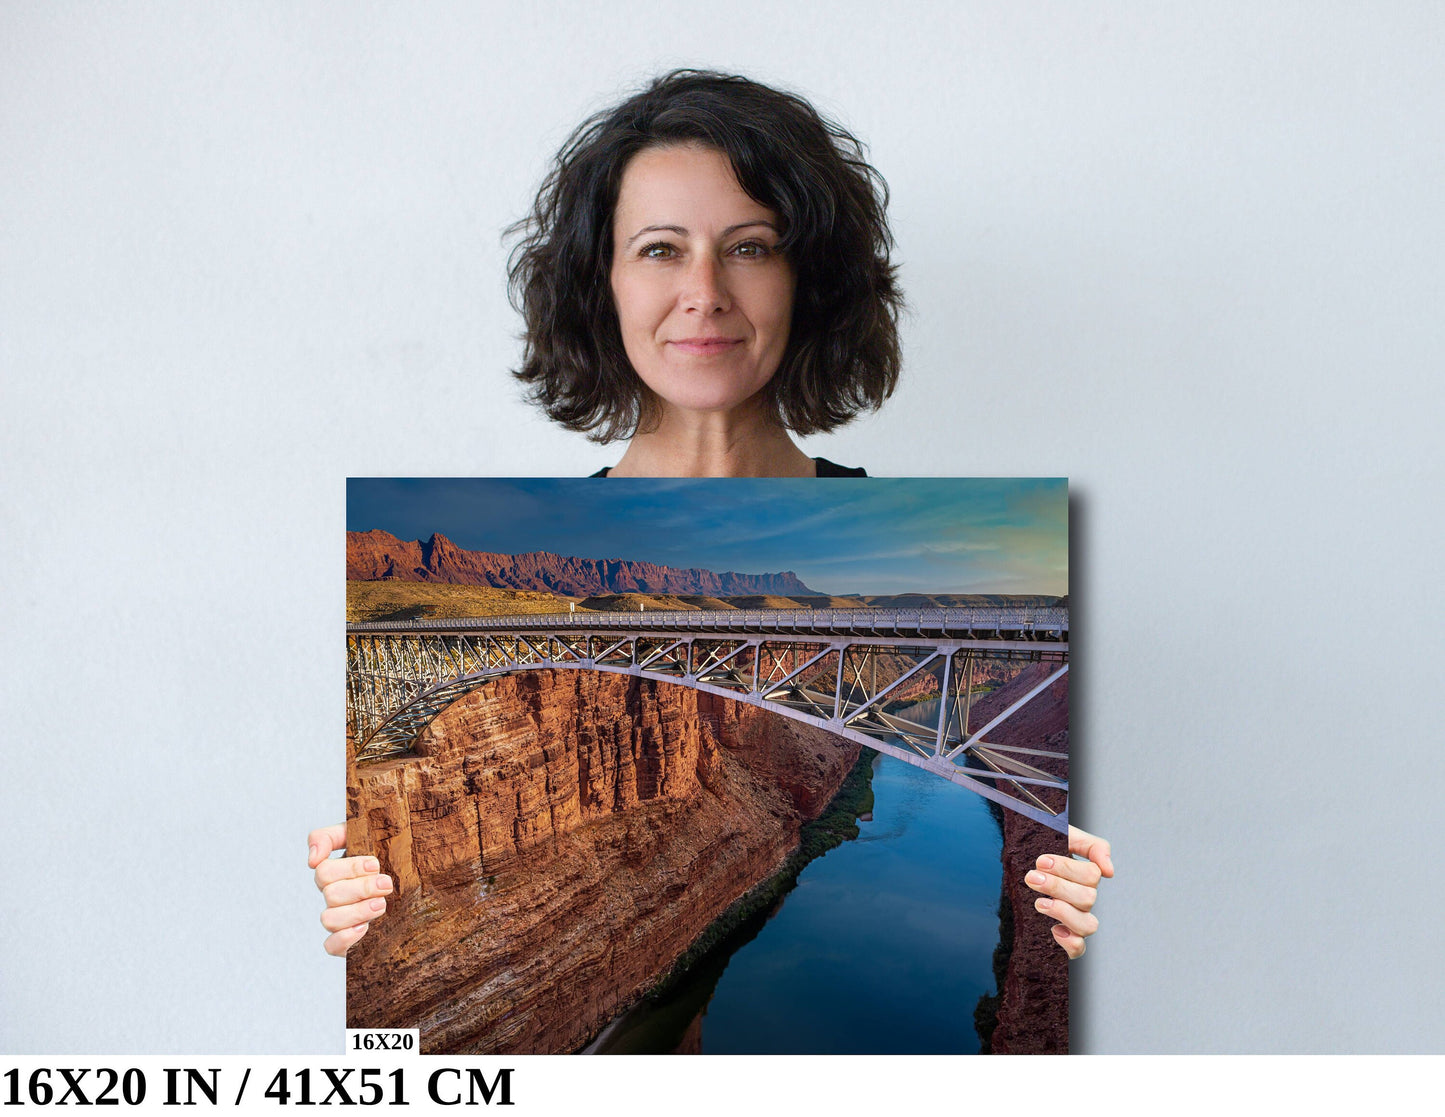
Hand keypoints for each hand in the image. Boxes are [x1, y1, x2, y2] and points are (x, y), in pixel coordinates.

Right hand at [308, 823, 392, 956]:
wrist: (422, 886)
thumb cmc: (391, 856)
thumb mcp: (364, 835)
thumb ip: (330, 836)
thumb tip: (312, 859)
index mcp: (336, 873)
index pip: (324, 871)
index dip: (349, 868)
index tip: (375, 864)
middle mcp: (335, 897)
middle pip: (331, 894)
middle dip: (361, 888)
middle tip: (387, 885)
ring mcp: (341, 920)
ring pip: (329, 919)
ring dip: (357, 911)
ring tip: (382, 905)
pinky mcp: (349, 942)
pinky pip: (331, 946)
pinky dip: (344, 938)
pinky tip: (365, 928)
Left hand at [1025, 825, 1112, 959]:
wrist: (1016, 856)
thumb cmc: (1041, 845)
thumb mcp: (1066, 835)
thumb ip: (1092, 846)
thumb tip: (1109, 871)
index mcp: (1086, 876)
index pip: (1092, 875)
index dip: (1067, 868)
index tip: (1041, 861)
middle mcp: (1083, 899)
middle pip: (1087, 898)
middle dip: (1057, 887)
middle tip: (1032, 877)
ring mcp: (1075, 919)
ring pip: (1087, 925)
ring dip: (1063, 912)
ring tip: (1039, 902)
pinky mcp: (1063, 936)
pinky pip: (1078, 949)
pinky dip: (1070, 943)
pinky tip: (1054, 929)